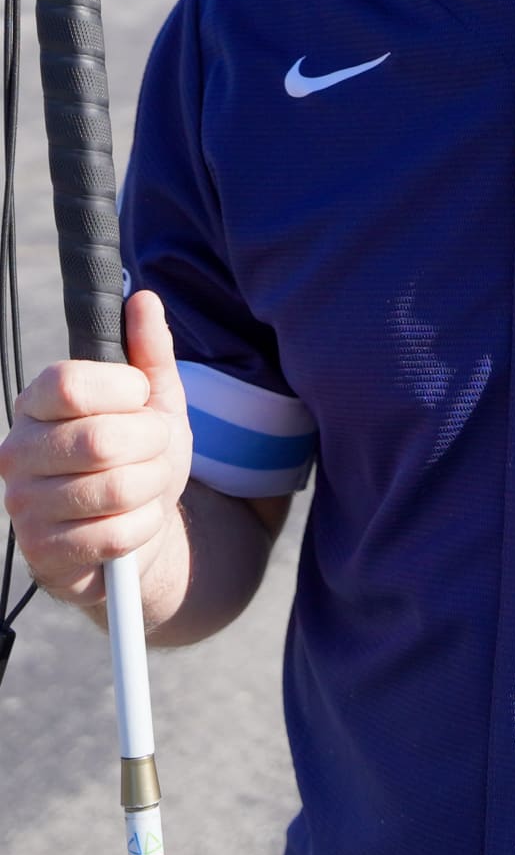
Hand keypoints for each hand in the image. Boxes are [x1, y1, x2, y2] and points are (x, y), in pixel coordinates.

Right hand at [0, 292, 192, 608]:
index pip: (70, 384)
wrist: (139, 528)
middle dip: (151, 443)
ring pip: (115, 487)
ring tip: (145, 482)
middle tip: (151, 447)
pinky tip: (135, 519)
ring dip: (152, 483)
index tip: (139, 398)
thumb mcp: (155, 400)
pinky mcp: (44, 555)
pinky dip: (145, 524)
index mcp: (38, 405)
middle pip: (100, 439)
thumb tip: (143, 299)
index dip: (124, 390)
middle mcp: (18, 453)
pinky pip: (118, 534)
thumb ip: (150, 352)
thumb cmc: (140, 454)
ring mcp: (24, 507)